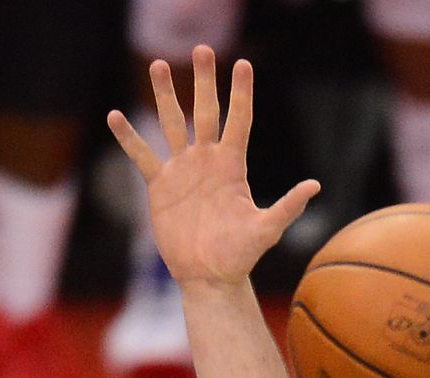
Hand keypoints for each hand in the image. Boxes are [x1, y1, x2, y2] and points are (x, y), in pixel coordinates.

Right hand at [107, 45, 319, 285]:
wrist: (208, 275)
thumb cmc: (239, 255)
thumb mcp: (266, 231)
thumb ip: (287, 207)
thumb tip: (314, 186)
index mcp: (232, 166)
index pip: (238, 120)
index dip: (241, 93)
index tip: (242, 64)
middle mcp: (207, 161)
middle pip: (205, 111)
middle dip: (204, 81)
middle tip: (201, 49)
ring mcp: (183, 170)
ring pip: (172, 123)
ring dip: (165, 95)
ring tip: (158, 65)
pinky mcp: (161, 185)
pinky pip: (143, 155)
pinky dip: (129, 137)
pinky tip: (115, 116)